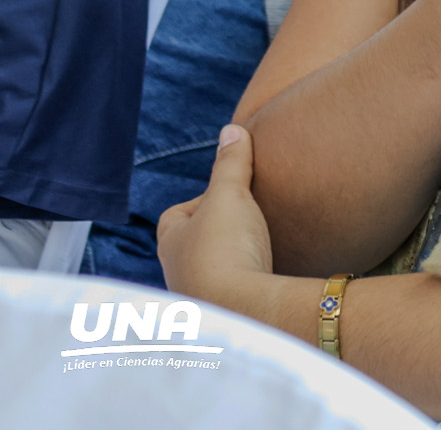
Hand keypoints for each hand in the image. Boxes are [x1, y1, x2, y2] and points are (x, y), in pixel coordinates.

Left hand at [159, 125, 279, 313]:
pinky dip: (242, 282)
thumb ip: (231, 163)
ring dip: (228, 260)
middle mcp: (177, 272)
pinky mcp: (224, 314)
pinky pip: (229, 292)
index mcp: (171, 242)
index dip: (198, 202)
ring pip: (209, 271)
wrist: (241, 308)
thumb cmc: (226, 248)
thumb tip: (231, 130)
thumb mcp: (230, 195)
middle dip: (213, 232)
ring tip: (257, 248)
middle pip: (190, 244)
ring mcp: (198, 297)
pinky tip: (263, 276)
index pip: (173, 216)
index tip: (226, 194)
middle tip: (243, 220)